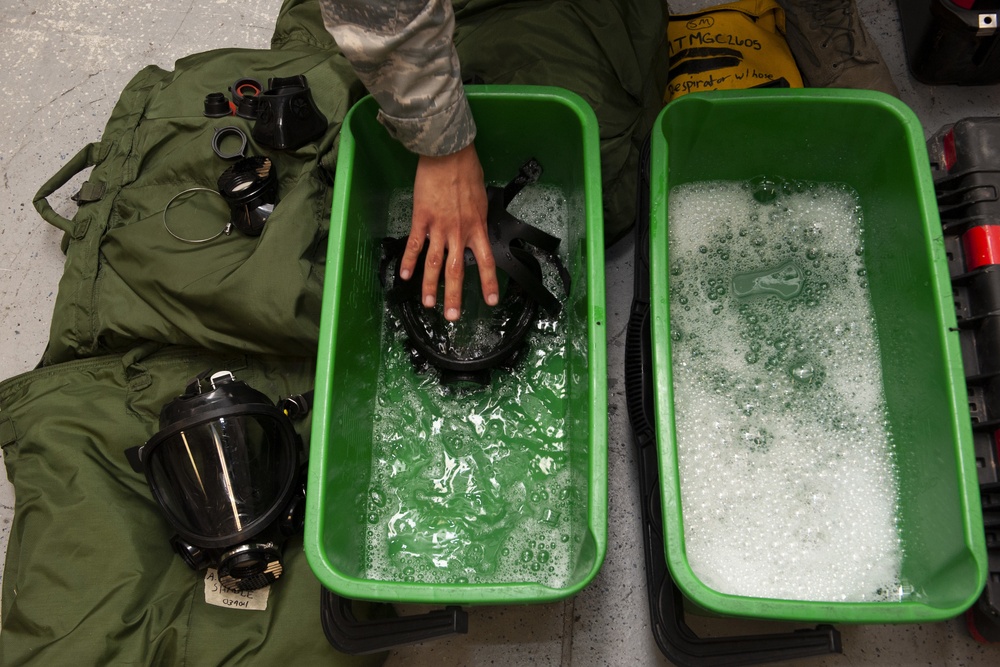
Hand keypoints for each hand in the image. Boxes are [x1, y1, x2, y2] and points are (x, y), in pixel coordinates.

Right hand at [401, 143, 498, 320]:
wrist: (448, 154)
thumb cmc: (467, 171)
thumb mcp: (482, 199)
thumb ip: (478, 219)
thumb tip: (477, 230)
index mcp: (477, 227)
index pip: (485, 262)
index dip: (488, 283)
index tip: (490, 301)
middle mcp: (458, 232)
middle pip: (456, 271)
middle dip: (454, 296)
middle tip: (452, 316)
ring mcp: (438, 227)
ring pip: (434, 263)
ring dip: (430, 286)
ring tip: (429, 305)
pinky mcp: (421, 219)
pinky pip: (414, 245)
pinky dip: (409, 262)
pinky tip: (404, 276)